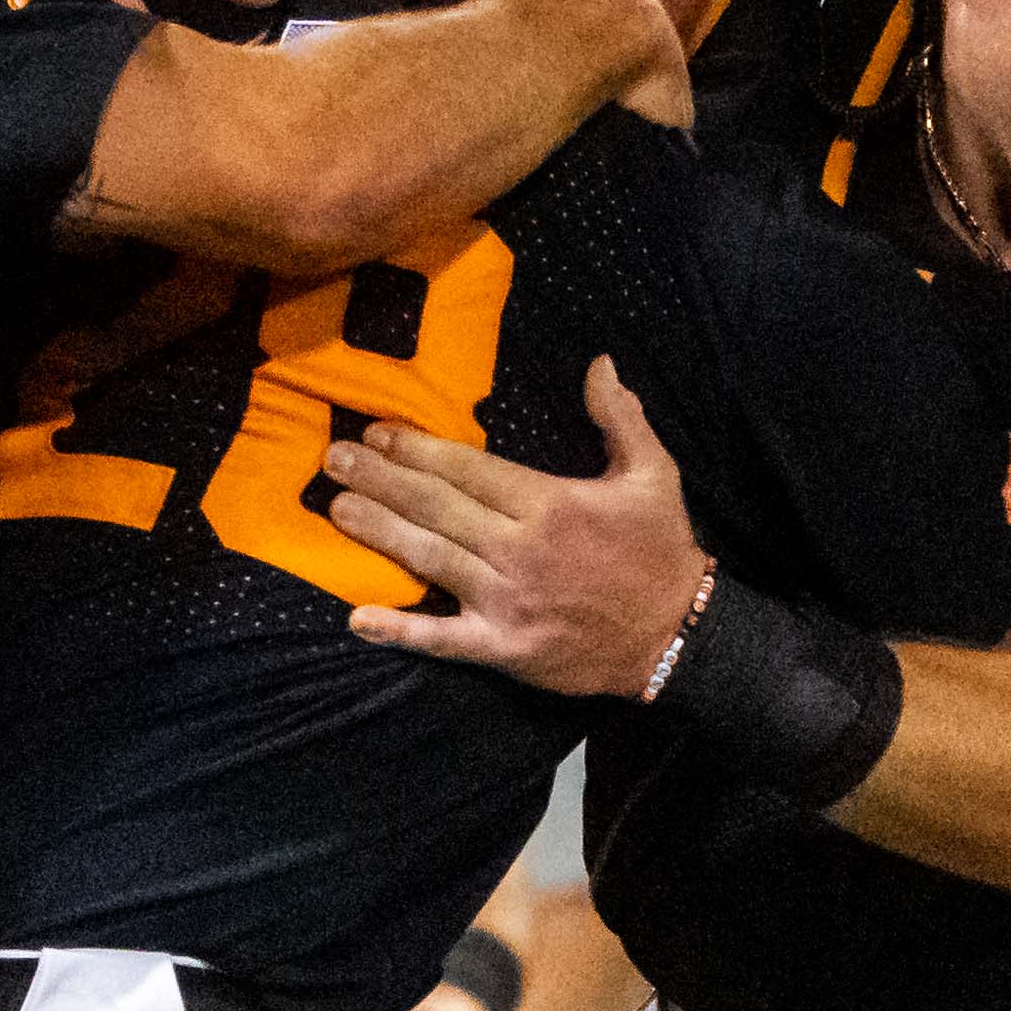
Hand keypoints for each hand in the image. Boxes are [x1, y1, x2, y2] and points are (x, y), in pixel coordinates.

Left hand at [323, 360, 707, 692]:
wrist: (677, 636)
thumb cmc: (660, 551)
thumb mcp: (654, 474)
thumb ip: (620, 416)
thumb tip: (600, 362)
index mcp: (550, 504)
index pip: (469, 470)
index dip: (417, 450)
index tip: (377, 433)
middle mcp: (520, 550)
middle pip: (437, 508)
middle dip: (381, 480)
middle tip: (333, 460)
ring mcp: (508, 602)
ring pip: (430, 560)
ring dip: (379, 533)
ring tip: (336, 510)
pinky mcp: (504, 647)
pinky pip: (443, 640)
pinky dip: (401, 631)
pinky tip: (358, 619)